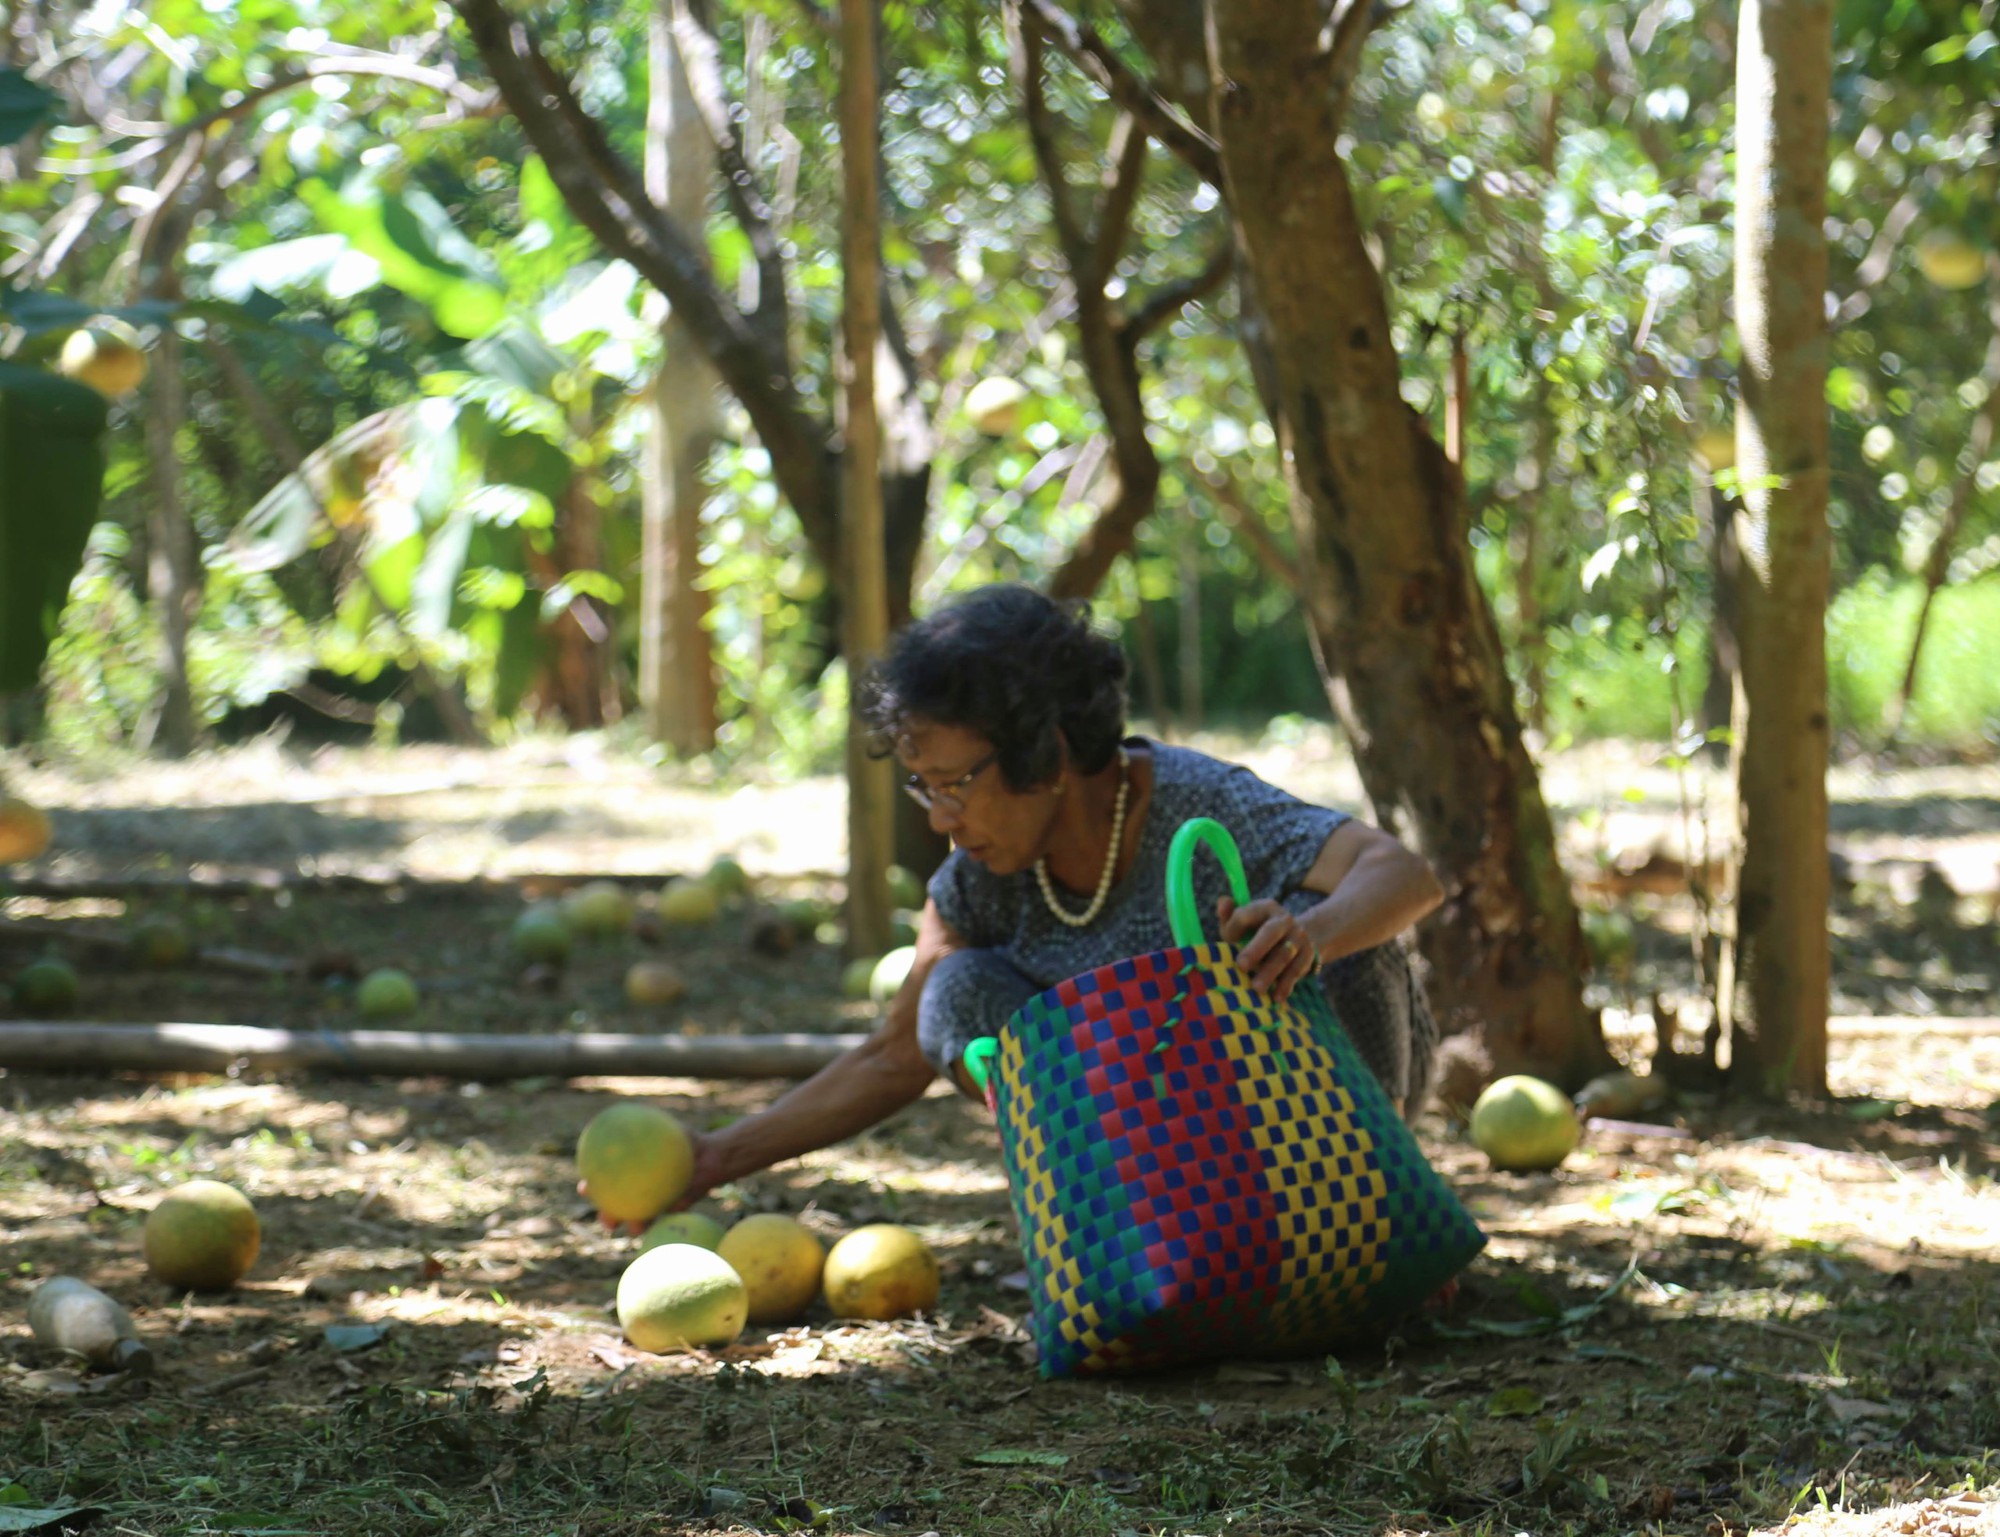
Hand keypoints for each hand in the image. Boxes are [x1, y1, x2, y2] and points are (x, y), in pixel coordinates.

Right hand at [577, 1130, 731, 1236]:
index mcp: (631, 1175)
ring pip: (641, 1221)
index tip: (585, 1186)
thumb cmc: (684, 1139)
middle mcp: (640, 1193)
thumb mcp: (668, 1128)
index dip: (591, 1188)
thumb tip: (633, 1114)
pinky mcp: (676, 1211)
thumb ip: (653, 1125)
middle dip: (608, 1217)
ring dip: (636, 1226)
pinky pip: (670, 1218)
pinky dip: (669, 1215)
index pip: (605, 1184)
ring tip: (637, 1226)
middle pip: (617, 1210)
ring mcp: (657, 1204)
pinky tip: (670, 1212)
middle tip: (607, 1218)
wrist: (712, 1154)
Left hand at [1216, 895, 1319, 1005]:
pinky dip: (1286, 985)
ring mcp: (1298, 937)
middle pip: (1270, 932)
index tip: (1227, 943)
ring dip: (1270, 972)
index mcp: (1264, 907)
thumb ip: (1229, 915)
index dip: (1233, 929)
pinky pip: (1297, 970)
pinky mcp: (1308, 954)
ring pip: (1285, 954)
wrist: (1297, 936)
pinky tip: (1276, 997)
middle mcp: (1284, 920)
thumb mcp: (1243, 921)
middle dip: (1256, 949)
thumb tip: (1223, 903)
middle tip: (1241, 966)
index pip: (1246, 915)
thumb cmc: (1258, 932)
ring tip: (1257, 989)